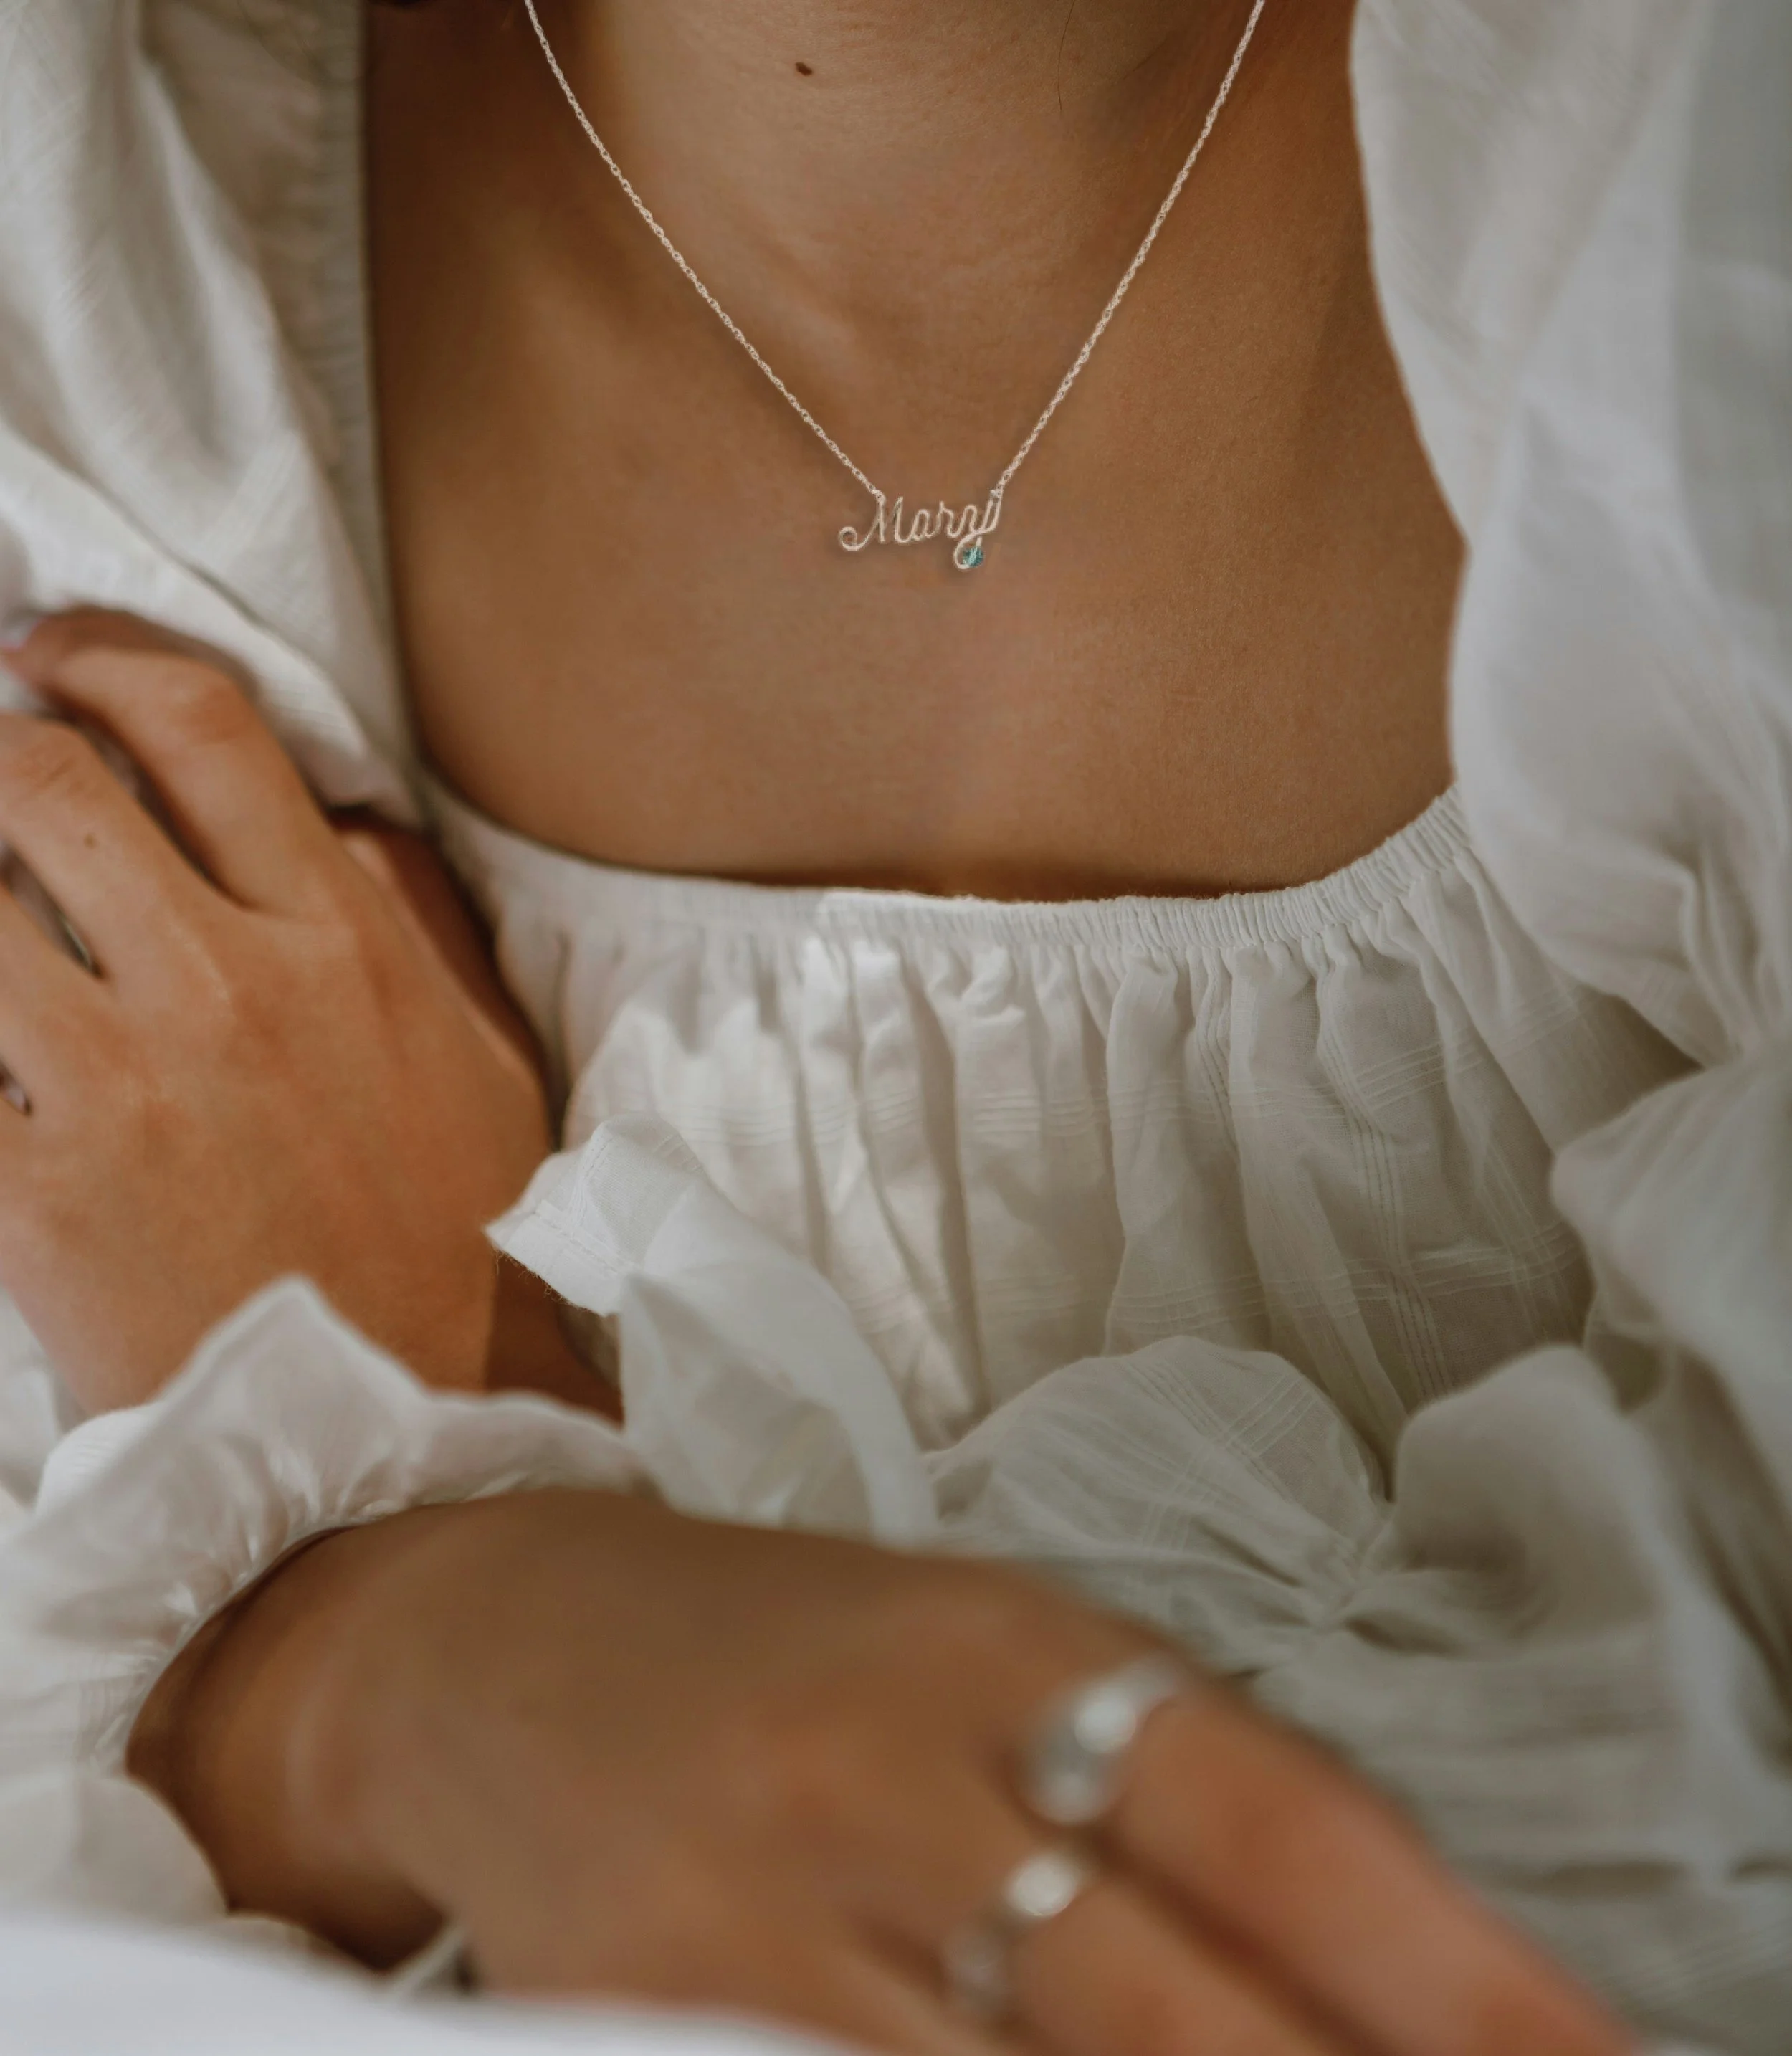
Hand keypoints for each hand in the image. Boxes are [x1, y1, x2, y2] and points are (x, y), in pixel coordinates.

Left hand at [0, 610, 551, 1409]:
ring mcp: (119, 1089)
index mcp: (340, 942)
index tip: (46, 659)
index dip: (100, 657)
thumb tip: (335, 818)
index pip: (199, 726)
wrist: (404, 1436)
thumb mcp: (482, 1062)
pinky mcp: (29, 1197)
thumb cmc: (456, 1246)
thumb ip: (407, 922)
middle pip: (43, 781)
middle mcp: (227, 987)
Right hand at [135, 1491, 1629, 2055]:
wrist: (508, 1645)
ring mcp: (785, 1911)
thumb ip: (1153, 1764)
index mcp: (1012, 1644)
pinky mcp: (675, 2010)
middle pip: (1176, 1996)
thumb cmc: (786, 1644)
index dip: (1452, 1969)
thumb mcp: (982, 1641)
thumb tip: (1376, 1926)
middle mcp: (910, 1769)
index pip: (1274, 1819)